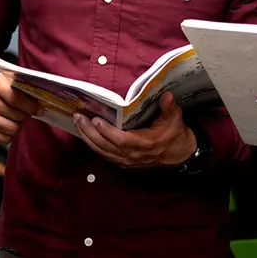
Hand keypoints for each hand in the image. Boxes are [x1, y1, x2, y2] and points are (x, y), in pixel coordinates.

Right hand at [0, 72, 40, 144]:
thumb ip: (26, 86)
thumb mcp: (10, 79)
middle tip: (23, 111)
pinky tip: (7, 124)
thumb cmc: (0, 87)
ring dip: (18, 125)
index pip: (17, 99)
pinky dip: (10, 134)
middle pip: (17, 116)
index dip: (31, 106)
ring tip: (15, 118)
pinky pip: (4, 140)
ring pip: (13, 130)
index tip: (39, 109)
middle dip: (25, 115)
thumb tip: (44, 99)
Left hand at [73, 91, 196, 168]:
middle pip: (106, 145)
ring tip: (77, 122)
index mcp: (145, 144)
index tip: (96, 119)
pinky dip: (92, 144)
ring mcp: (126, 160)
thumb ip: (169, 108)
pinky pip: (104, 154)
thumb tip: (166, 95)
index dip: (107, 131)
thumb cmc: (175, 136)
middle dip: (89, 131)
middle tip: (78, 117)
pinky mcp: (123, 162)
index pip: (122, 140)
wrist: (179, 155)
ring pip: (102, 150)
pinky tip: (84, 134)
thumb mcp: (175, 120)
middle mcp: (132, 155)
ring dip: (87, 137)